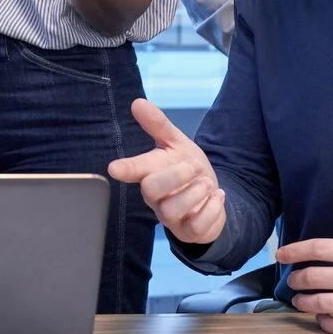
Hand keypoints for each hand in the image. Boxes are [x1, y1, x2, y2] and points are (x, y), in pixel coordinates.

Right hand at [107, 99, 225, 244]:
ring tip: (208, 183)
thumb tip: (137, 102)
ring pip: (171, 211)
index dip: (126, 168)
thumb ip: (158, 125)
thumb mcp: (177, 144)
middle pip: (151, 190)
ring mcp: (171, 217)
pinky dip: (211, 209)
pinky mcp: (189, 231)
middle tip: (195, 166)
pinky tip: (217, 196)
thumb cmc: (187, 170)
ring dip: (194, 194)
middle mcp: (156, 197)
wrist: (211, 197)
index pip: (134, 169)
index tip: (114, 168)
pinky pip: (196, 227)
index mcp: (150, 173)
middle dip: (175, 175)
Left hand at [278, 188, 332, 333]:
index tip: (280, 254)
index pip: (319, 248)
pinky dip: (323, 321)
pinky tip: (321, 316)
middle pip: (314, 276)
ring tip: (299, 299)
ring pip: (321, 303)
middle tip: (292, 279)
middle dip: (296, 278)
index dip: (294, 250)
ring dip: (303, 301)